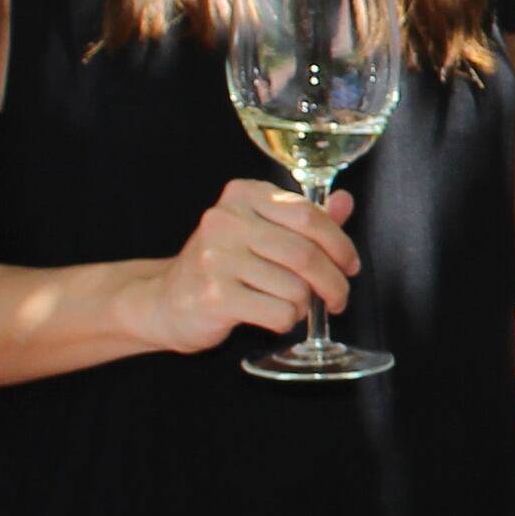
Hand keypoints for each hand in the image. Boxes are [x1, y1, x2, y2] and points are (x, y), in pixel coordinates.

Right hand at [128, 179, 357, 354]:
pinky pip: (278, 313)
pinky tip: (275, 318)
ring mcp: (216, 258)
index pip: (308, 214)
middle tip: (338, 298)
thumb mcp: (261, 232)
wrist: (164, 300)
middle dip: (333, 282)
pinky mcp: (214, 296)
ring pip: (295, 287)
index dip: (340, 243)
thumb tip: (345, 202)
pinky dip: (288, 321)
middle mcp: (226, 220)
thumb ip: (305, 219)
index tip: (350, 265)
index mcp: (242, 195)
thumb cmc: (222, 265)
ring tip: (295, 307)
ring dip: (306, 305)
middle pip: (305, 253)